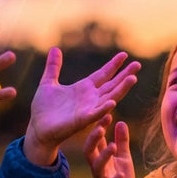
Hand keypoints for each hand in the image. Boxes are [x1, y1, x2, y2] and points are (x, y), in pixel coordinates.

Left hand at [24, 49, 139, 165]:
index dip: (113, 65)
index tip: (124, 55)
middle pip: (111, 84)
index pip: (102, 74)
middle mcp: (90, 98)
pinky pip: (95, 114)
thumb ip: (53, 67)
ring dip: (121, 89)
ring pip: (109, 98)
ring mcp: (88, 110)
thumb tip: (54, 49)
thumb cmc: (43, 109)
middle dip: (125, 75)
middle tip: (138, 64)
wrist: (38, 128)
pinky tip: (112, 102)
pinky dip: (104, 108)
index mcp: (83, 88)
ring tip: (133, 78)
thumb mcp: (48, 83)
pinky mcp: (81, 121)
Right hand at [84, 117, 135, 177]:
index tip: (107, 114)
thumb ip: (121, 141)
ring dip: (104, 156)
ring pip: (97, 166)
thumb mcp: (123, 157)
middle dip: (94, 138)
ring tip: (112, 146)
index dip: (100, 126)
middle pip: (89, 150)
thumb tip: (121, 122)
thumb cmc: (120, 177)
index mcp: (100, 156)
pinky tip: (120, 174)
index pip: (97, 139)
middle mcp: (97, 166)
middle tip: (101, 126)